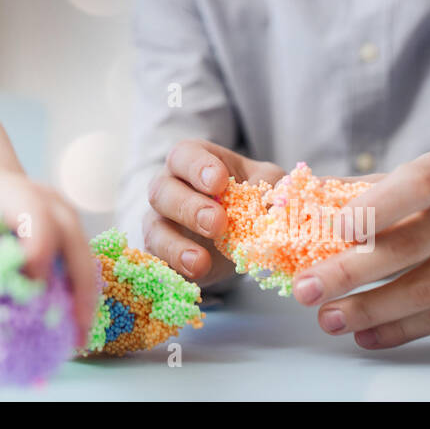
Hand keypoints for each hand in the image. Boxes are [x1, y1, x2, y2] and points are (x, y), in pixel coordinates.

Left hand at [0, 170, 98, 348]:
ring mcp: (69, 216)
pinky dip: (83, 296)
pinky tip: (75, 328)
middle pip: (75, 241)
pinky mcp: (77, 233)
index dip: (39, 252)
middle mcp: (52, 201)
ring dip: (87, 300)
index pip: (39, 219)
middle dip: (79, 287)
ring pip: (87, 257)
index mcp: (18, 194)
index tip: (30, 286)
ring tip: (78, 341)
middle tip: (72, 330)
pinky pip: (86, 266)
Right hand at [143, 139, 285, 286]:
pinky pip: (158, 261)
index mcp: (193, 161)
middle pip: (163, 191)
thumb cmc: (248, 197)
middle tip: (217, 223)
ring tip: (199, 260)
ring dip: (176, 244)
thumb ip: (270, 186)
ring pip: (154, 228)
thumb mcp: (265, 183)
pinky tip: (193, 273)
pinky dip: (174, 268)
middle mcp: (169, 187)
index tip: (219, 182)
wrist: (239, 236)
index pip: (185, 156)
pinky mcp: (161, 254)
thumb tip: (275, 204)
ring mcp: (160, 221)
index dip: (198, 167)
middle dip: (189, 207)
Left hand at [292, 150, 429, 347]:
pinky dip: (398, 330)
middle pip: (410, 247)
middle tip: (306, 289)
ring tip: (328, 319)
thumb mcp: (407, 184)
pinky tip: (364, 335)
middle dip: (350, 272)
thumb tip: (286, 201)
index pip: (417, 184)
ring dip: (370, 309)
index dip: (377, 206)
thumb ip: (352, 192)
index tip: (337, 228)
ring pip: (425, 290)